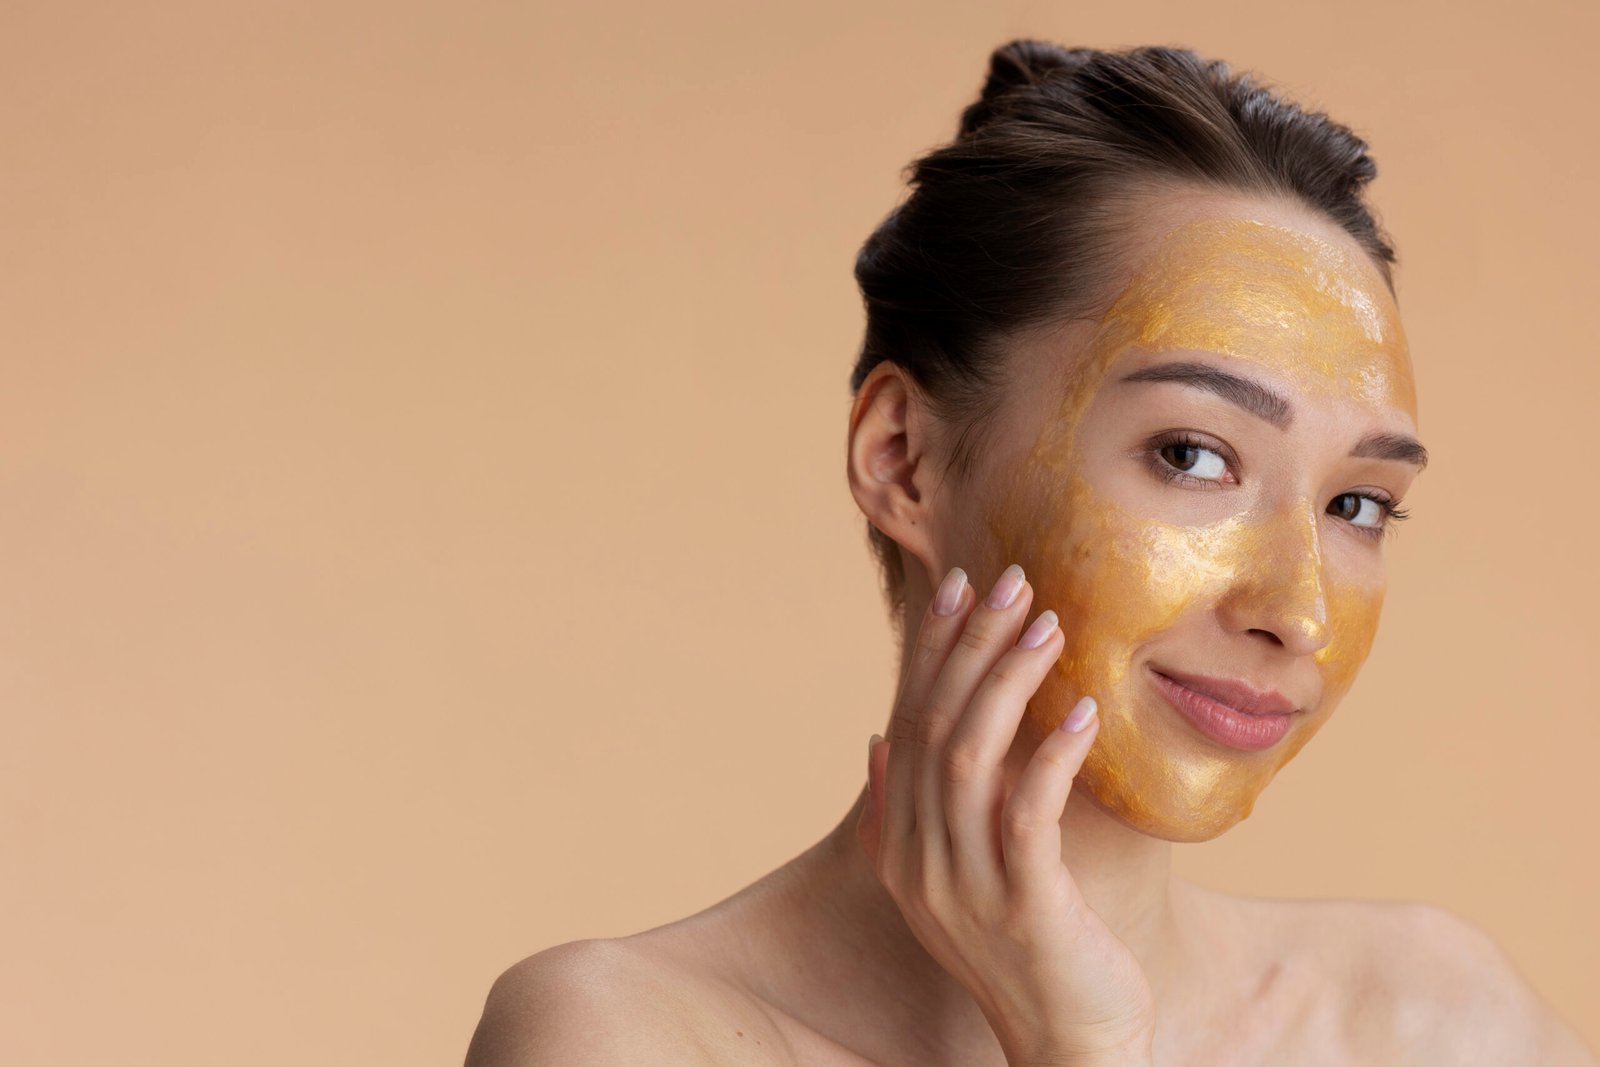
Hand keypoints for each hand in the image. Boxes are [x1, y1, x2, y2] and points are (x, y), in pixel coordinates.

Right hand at [857, 563, 1156, 1066]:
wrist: (1068, 1048)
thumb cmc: (1026, 954)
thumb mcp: (954, 879)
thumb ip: (905, 813)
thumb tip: (875, 740)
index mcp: (901, 846)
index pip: (906, 723)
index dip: (929, 653)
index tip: (956, 587)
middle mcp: (919, 861)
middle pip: (932, 727)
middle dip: (969, 646)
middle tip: (1011, 582)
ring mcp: (965, 887)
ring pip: (969, 758)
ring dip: (1008, 682)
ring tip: (1048, 626)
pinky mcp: (1023, 907)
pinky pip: (1026, 813)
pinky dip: (1050, 754)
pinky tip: (1083, 710)